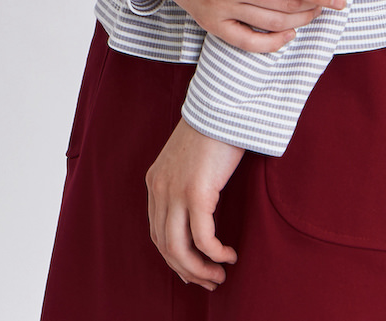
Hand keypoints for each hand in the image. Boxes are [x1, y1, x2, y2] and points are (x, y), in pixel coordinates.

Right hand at [132, 0, 345, 51]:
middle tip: (331, 1)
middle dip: (313, 6)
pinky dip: (271, 43)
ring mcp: (217, 9)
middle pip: (283, 5)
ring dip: (298, 20)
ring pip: (269, 23)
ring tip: (314, 12)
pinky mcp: (209, 23)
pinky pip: (245, 42)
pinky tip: (288, 34)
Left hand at [146, 117, 244, 289]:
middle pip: (165, 246)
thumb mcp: (191, 158)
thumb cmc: (215, 127)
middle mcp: (159, 188)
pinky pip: (203, 238)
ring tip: (219, 276)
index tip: (194, 270)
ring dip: (200, 269)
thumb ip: (188, 181)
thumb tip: (201, 208)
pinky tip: (229, 256)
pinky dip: (216, 253)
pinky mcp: (197, 192)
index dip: (175, 258)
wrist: (223, 102)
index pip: (157, 233)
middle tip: (209, 282)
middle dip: (188, 270)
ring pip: (180, 249)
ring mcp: (175, 191)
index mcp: (155, 181)